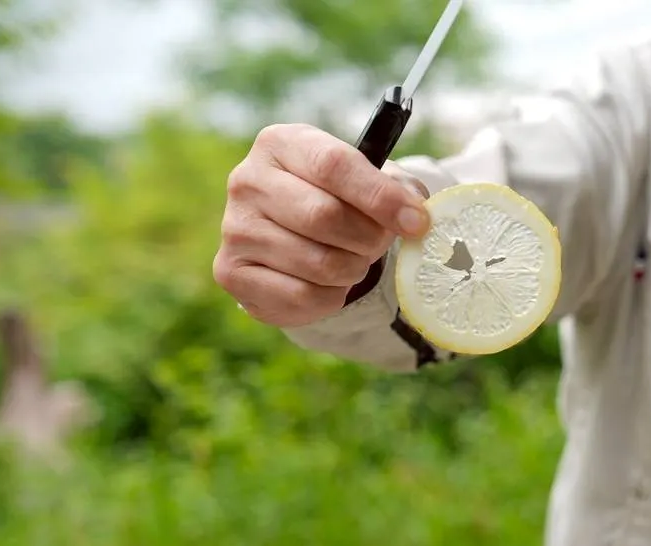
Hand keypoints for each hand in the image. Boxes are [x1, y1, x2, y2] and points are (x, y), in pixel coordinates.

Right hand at [213, 123, 430, 327]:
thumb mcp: (368, 179)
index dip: (381, 198)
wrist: (293, 236)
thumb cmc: (337, 198)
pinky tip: (327, 282)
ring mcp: (235, 228)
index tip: (416, 222)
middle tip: (378, 244)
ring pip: (318, 263)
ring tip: (352, 259)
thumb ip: (398, 190)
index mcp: (281, 143)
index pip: (334, 166)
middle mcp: (248, 180)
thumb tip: (417, 216)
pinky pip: (302, 295)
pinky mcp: (233, 272)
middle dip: (368, 238)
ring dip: (352, 269)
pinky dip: (330, 296)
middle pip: (324, 216)